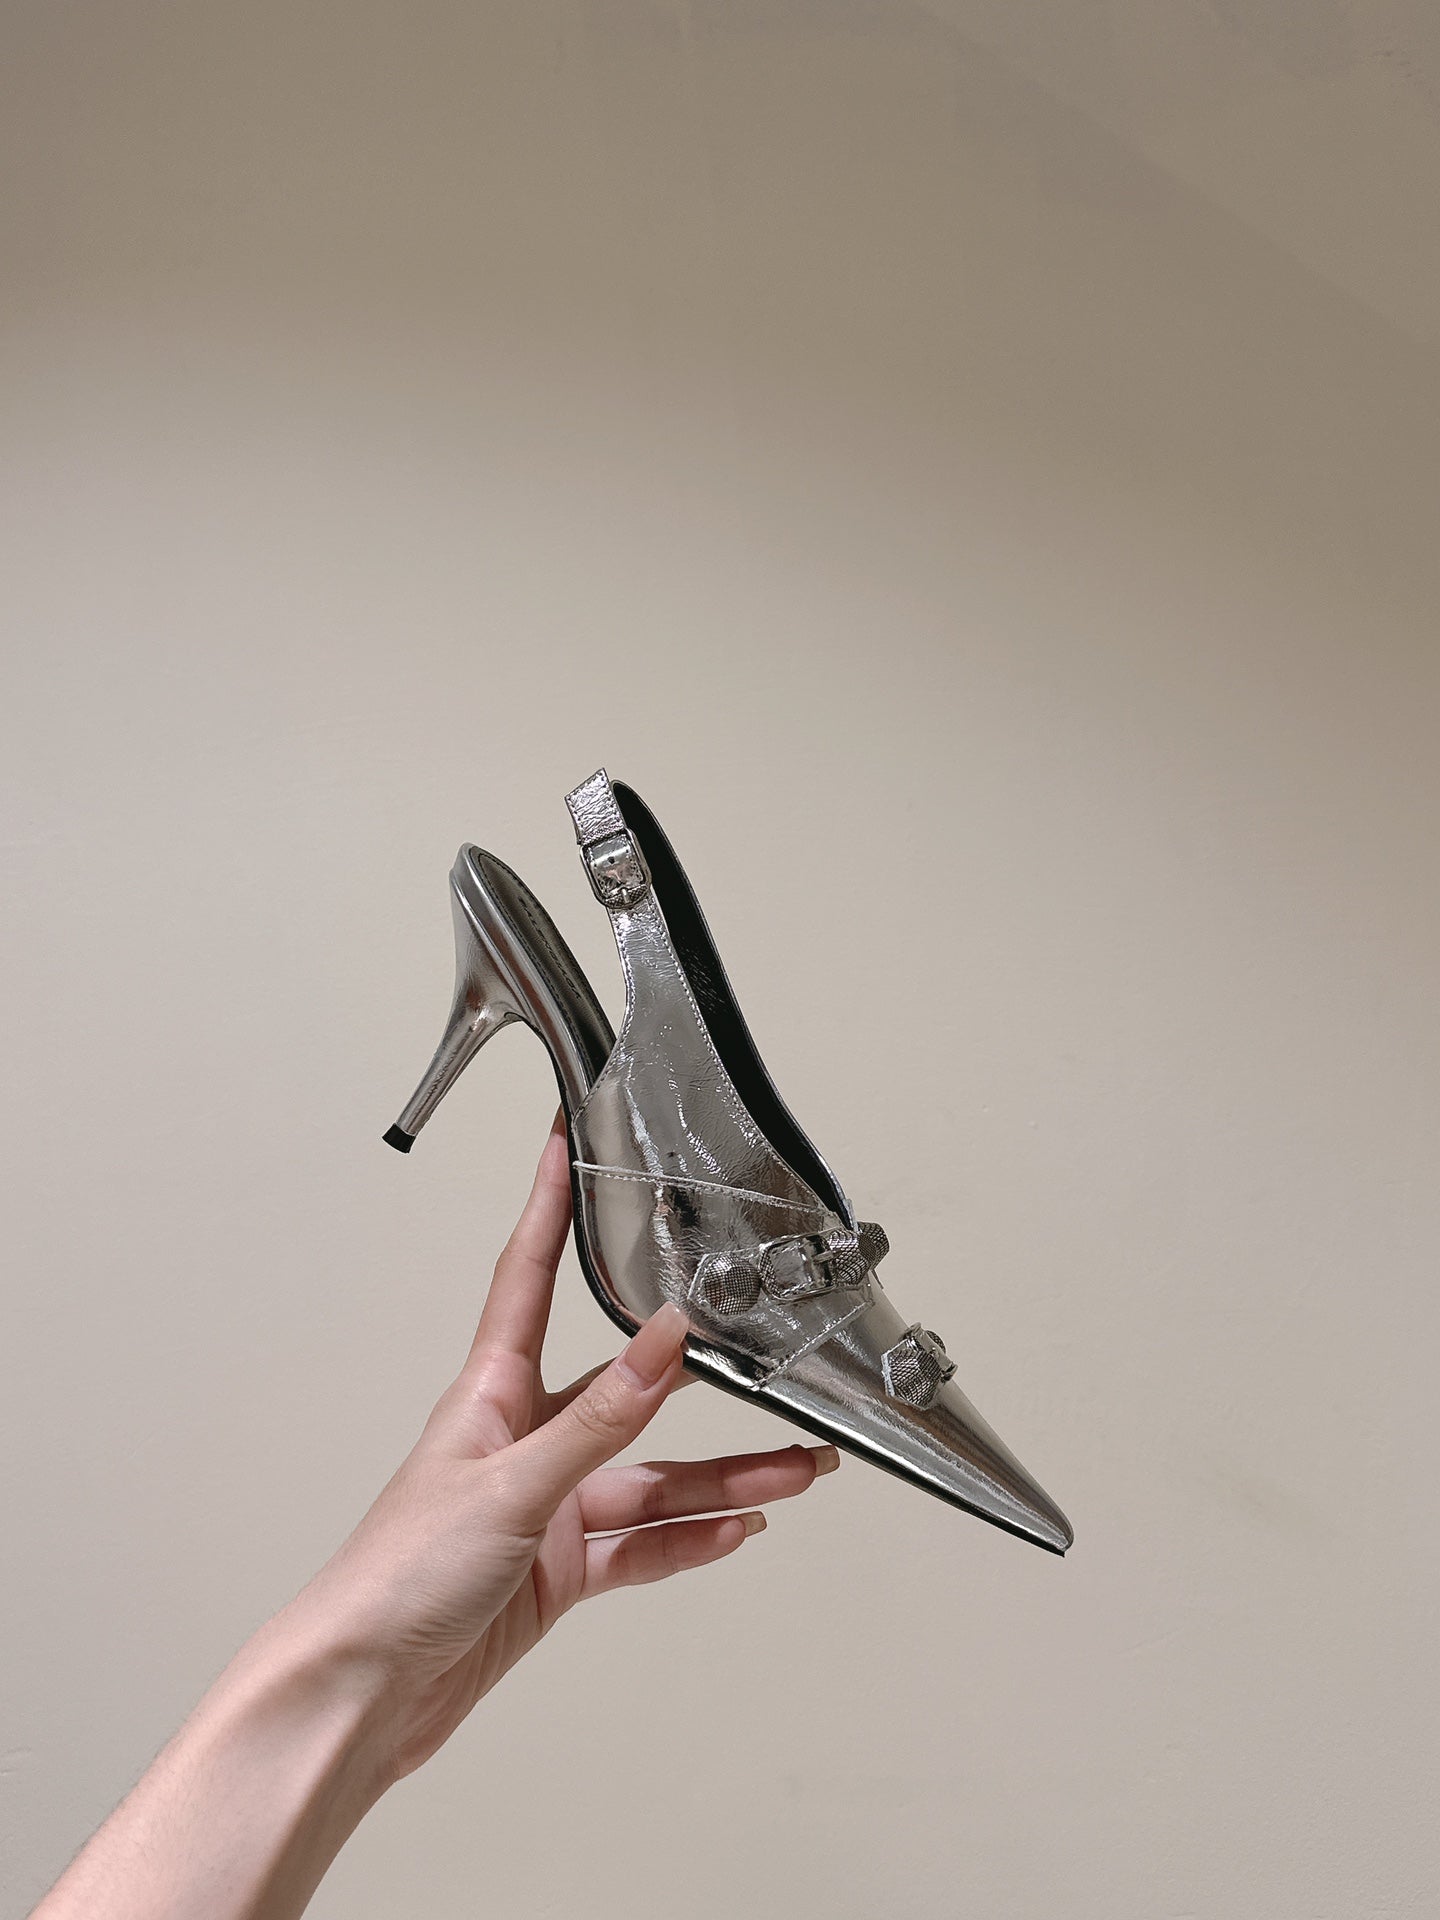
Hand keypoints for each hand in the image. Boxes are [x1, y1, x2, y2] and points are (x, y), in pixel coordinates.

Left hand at [283, 1115, 837, 1782]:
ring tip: (796, 1474)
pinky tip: (739, 1531)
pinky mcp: (554, 1570)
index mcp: (490, 1394)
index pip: (528, 1276)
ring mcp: (542, 1507)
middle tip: (766, 1367)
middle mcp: (522, 1440)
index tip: (566, 1145)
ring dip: (724, 1480)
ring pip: (651, 1478)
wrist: (363, 1694)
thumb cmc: (396, 1577)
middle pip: (627, 1396)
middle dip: (701, 1383)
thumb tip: (665, 1340)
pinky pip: (640, 1544)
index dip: (549, 1208)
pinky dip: (691, 1539)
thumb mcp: (510, 1485)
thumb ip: (602, 1419)